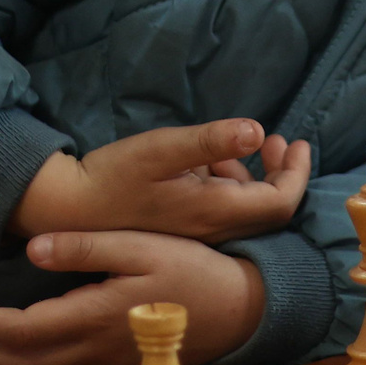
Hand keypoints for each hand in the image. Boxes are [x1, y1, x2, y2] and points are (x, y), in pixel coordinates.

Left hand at [0, 231, 265, 364]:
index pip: (23, 331)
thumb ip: (87, 247)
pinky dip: (33, 364)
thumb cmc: (193, 270)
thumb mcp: (142, 245)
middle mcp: (96, 349)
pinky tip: (28, 347)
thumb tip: (33, 251)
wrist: (240, 310)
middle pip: (24, 362)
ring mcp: (108, 364)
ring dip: (4, 359)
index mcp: (96, 316)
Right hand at [13, 119, 311, 243]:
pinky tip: (205, 164)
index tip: (298, 142)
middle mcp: (213, 230)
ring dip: (250, 175)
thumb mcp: (162, 149)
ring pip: (245, 209)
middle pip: (269, 209)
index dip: (297, 172)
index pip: (281, 202)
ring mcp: (198, 233)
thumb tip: (257, 130)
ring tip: (238, 146)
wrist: (67, 209)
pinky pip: (222, 210)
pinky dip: (226, 184)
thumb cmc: (113, 176)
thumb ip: (210, 141)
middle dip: (279, 171)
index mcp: (216, 211)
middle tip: (276, 140)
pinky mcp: (182, 229)